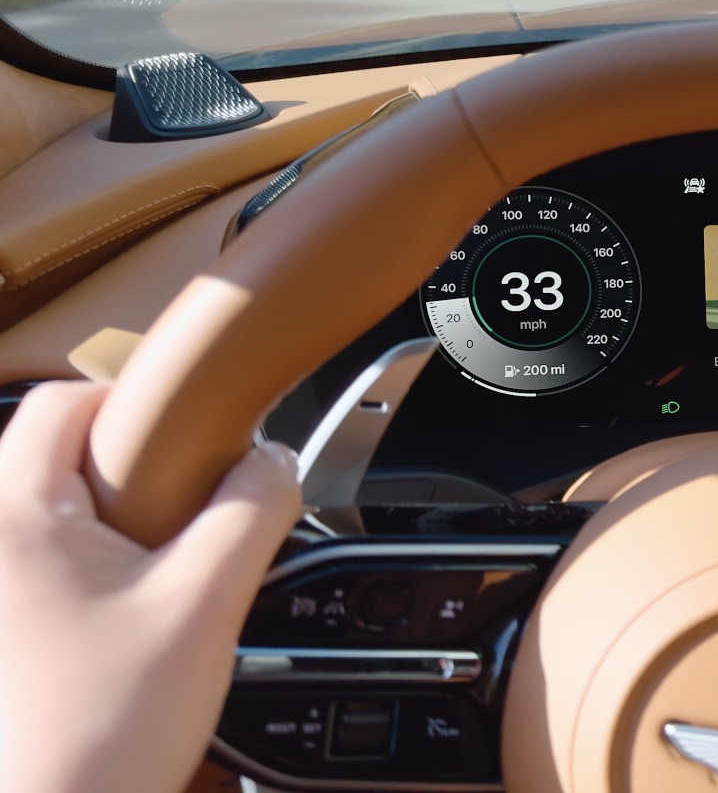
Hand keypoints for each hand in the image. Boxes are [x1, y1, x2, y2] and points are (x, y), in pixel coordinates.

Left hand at [0, 382, 300, 792]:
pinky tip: (119, 625)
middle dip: (130, 474)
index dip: (143, 405)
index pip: (67, 400)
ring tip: (152, 579)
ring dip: (106, 528)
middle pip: (53, 454)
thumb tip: (277, 461)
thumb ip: (252, 513)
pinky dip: (81, 575)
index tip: (196, 442)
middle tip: (182, 520)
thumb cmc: (98, 732)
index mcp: (14, 515)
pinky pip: (35, 570)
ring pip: (47, 515)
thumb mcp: (205, 606)